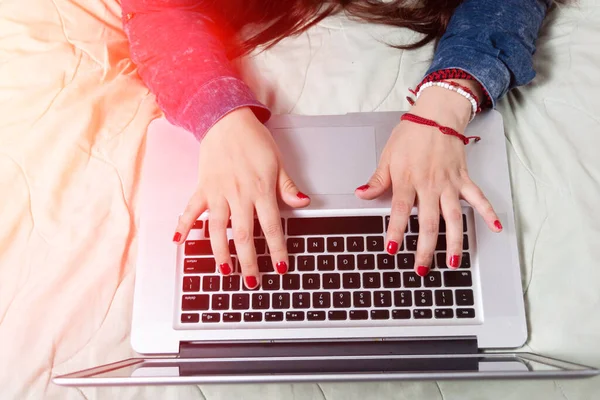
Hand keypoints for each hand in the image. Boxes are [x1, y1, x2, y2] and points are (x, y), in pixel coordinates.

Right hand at [173, 107, 309, 287]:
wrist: (226, 120)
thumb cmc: (254, 141)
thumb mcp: (277, 162)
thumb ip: (288, 186)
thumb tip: (303, 202)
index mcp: (261, 190)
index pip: (272, 226)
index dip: (278, 249)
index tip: (281, 267)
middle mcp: (239, 195)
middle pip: (245, 234)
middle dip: (249, 260)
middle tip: (251, 281)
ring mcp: (218, 193)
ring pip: (219, 228)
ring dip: (221, 252)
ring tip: (224, 271)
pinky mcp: (202, 188)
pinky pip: (191, 209)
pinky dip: (184, 225)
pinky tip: (179, 242)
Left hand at [356, 82, 501, 275]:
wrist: (436, 114)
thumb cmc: (410, 134)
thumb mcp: (388, 156)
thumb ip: (377, 180)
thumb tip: (361, 194)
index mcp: (408, 180)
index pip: (401, 211)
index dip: (396, 232)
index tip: (392, 250)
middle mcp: (430, 185)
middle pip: (429, 222)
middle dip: (425, 249)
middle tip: (421, 269)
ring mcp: (449, 183)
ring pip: (453, 218)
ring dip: (454, 242)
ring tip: (452, 262)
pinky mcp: (463, 178)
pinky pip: (478, 198)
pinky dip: (488, 212)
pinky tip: (495, 228)